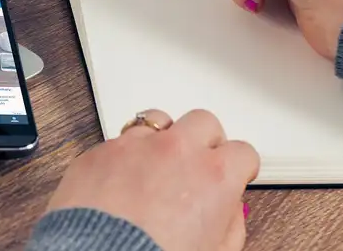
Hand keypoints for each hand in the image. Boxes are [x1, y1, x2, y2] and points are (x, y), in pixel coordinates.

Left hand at [46, 109, 258, 250]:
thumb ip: (230, 222)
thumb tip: (226, 209)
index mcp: (213, 175)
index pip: (243, 152)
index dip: (239, 166)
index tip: (234, 172)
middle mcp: (175, 150)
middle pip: (203, 121)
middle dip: (204, 140)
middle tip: (197, 163)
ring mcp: (134, 145)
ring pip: (157, 120)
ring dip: (162, 138)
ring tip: (156, 164)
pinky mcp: (100, 150)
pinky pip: (118, 141)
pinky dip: (124, 155)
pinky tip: (121, 178)